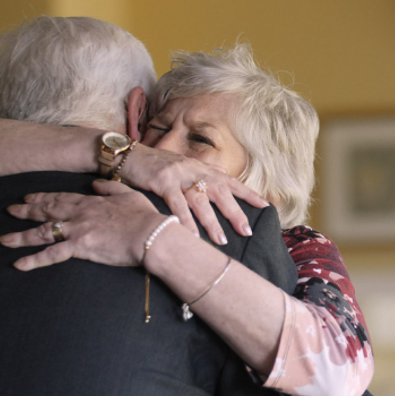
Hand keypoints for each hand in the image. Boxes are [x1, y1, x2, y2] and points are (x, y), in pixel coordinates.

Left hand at [0, 180, 171, 270]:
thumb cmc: (145, 217)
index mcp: (91, 202)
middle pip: (47, 212)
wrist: (151, 235)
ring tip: (3, 240)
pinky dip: (34, 260)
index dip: (42, 198)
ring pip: (43, 232)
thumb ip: (110, 188)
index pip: (61, 198)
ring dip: (20, 236)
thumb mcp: (129, 195)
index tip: (28, 198)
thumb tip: (95, 184)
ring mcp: (78, 230)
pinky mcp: (80, 247)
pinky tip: (18, 264)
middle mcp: (79, 214)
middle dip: (26, 211)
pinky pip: (52, 255)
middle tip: (9, 211)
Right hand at [118, 144, 267, 243]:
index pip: (230, 181)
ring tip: (221, 240)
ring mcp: (178, 176)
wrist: (129, 155)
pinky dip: (184, 221)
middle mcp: (194, 170)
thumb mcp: (184, 166)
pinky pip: (176, 204)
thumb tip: (224, 175)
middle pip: (220, 192)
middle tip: (246, 232)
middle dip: (235, 212)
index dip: (248, 193)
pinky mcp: (162, 182)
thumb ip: (204, 172)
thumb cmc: (157, 164)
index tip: (266, 206)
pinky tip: (191, 235)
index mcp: (201, 168)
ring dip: (211, 222)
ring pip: (200, 201)